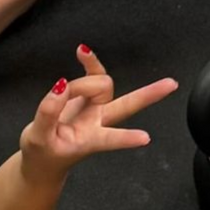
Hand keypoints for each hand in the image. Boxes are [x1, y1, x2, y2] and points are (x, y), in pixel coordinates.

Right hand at [19, 46, 177, 169]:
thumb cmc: (42, 152)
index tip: (145, 139)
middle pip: (127, 106)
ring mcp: (95, 109)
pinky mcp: (86, 97)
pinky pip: (93, 74)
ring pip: (102, 84)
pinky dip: (90, 63)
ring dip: (86, 78)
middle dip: (149, 95)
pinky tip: (82, 52)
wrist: (43, 158)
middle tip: (171, 84)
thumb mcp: (37, 138)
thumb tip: (60, 87)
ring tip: (61, 88)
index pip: (109, 139)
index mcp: (88, 140)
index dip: (126, 139)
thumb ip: (48, 114)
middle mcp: (97, 122)